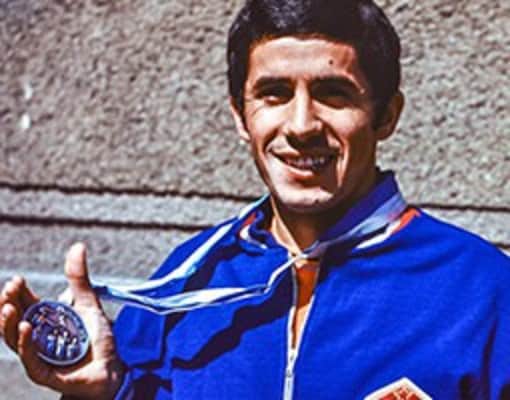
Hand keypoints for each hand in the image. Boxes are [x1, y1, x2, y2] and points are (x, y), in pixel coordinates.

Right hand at [0, 243, 123, 398]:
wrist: (112, 368)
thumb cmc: (96, 339)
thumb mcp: (87, 304)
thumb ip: (79, 279)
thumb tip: (77, 246)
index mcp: (44, 321)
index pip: (24, 304)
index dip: (18, 293)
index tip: (17, 279)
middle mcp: (36, 338)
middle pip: (13, 320)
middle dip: (8, 304)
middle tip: (10, 288)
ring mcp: (38, 356)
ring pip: (14, 340)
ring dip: (8, 323)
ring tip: (8, 307)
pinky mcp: (44, 373)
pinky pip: (30, 359)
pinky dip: (25, 344)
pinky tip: (25, 328)